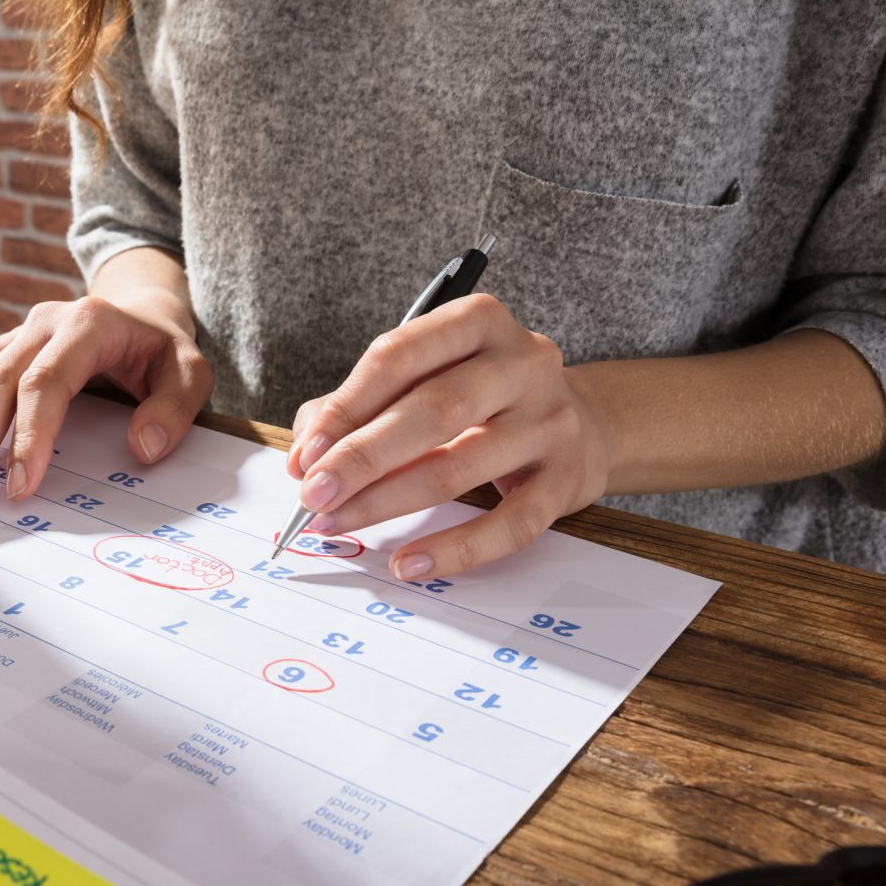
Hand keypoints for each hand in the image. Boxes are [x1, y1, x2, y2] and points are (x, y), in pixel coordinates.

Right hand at [0, 295, 212, 501]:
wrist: (141, 313)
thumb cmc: (162, 352)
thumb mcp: (191, 372)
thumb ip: (174, 408)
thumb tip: (145, 446)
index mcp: (87, 325)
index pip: (46, 382)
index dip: (29, 436)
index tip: (17, 486)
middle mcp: (42, 324)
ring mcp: (15, 334)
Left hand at [286, 294, 612, 579]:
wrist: (582, 424)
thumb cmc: (480, 399)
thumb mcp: (423, 379)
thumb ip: (355, 409)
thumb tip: (303, 459)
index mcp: (478, 322)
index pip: (399, 356)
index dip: (346, 407)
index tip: (307, 453)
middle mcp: (523, 363)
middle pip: (432, 410)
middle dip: (362, 458)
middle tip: (313, 495)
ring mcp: (550, 421)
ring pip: (460, 466)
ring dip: (387, 501)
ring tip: (338, 522)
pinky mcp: (566, 479)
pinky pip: (508, 524)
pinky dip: (455, 549)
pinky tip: (409, 562)